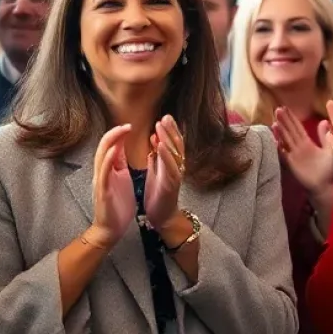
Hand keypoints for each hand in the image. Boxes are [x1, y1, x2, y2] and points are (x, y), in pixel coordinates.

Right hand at [90, 124, 135, 246]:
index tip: (131, 125)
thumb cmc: (118, 204)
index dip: (119, 134)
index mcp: (109, 169)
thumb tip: (120, 146)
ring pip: (102, 156)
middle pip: (104, 147)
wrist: (111, 228)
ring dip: (112, 141)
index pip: (111, 146)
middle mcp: (102, 172)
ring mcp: (101, 181)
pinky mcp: (102, 191)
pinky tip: (115, 150)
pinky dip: (109, 159)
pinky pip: (104, 172)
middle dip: (115, 134)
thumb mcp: (121, 178)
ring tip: (122, 130)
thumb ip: (119, 163)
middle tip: (128, 124)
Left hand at [143, 114, 185, 231]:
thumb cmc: (158, 194)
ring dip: (167, 137)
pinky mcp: (171, 183)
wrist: (162, 216)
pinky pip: (169, 166)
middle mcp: (178, 167)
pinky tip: (159, 144)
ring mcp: (176, 174)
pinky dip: (164, 154)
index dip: (170, 130)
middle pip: (177, 144)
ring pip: (174, 152)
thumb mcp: (156, 171)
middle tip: (165, 116)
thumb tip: (155, 140)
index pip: (174, 143)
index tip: (164, 117)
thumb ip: (156, 157)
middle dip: (171, 130)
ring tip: (160, 125)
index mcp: (173, 164)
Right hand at [273, 108, 332, 196]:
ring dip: (280, 133)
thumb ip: (325, 136)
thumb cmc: (326, 169)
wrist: (324, 186)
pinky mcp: (293, 165)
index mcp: (306, 143)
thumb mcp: (328, 150)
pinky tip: (275, 142)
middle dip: (284, 121)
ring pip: (286, 142)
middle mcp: (298, 147)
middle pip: (289, 132)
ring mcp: (294, 156)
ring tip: (274, 122)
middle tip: (277, 109)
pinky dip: (280, 150)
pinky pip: (285, 156)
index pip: (297, 127)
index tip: (285, 107)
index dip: (291, 118)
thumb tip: (324, 120)